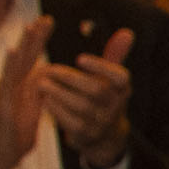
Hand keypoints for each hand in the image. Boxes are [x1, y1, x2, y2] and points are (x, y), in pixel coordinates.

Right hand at [0, 19, 50, 168]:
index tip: (47, 21)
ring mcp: (5, 91)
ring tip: (31, 26)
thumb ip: (38, 91)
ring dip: (24, 44)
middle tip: (46, 17)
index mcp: (20, 85)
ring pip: (15, 63)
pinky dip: (10, 65)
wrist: (2, 154)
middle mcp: (11, 84)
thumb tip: (45, 77)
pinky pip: (7, 81)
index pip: (31, 58)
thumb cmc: (17, 133)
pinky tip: (14, 51)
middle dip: (35, 36)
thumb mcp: (32, 108)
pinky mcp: (2, 101)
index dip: (38, 40)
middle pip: (24, 56)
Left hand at [36, 26, 137, 168]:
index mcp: (123, 90)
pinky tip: (44, 99)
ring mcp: (102, 122)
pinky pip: (70, 122)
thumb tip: (127, 32)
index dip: (101, 67)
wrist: (103, 136)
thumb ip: (115, 55)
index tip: (79, 58)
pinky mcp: (86, 135)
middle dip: (71, 78)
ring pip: (81, 106)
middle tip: (50, 69)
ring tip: (41, 82)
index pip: (121, 77)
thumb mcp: (111, 79)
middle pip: (97, 90)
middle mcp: (116, 106)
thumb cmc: (103, 99)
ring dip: (58, 93)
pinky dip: (56, 110)